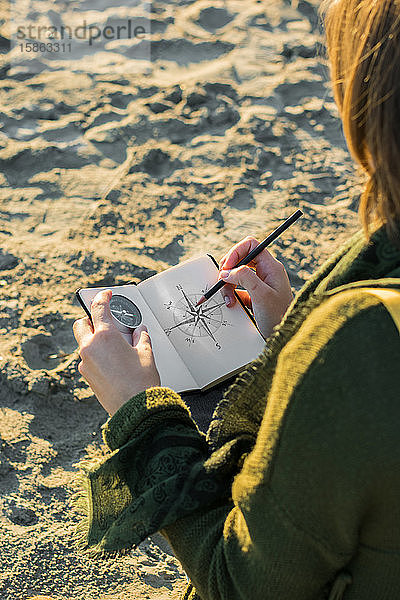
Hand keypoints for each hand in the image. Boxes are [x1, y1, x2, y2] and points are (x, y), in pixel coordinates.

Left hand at [73, 290, 160, 414]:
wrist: (135, 410)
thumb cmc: (141, 382)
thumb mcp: (145, 353)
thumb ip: (140, 337)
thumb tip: (138, 331)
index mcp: (105, 337)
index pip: (98, 308)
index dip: (102, 297)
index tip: (106, 294)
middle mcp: (90, 348)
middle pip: (81, 324)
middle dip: (91, 319)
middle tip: (106, 320)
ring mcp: (86, 364)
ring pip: (84, 343)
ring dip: (95, 339)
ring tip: (115, 344)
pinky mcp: (87, 377)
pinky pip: (88, 359)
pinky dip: (97, 355)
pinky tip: (113, 360)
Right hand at [218, 236, 292, 338]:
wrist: (284, 337)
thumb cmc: (278, 317)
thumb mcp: (261, 295)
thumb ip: (244, 278)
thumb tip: (227, 271)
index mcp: (271, 267)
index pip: (251, 245)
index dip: (236, 252)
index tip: (226, 267)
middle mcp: (266, 272)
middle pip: (241, 259)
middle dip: (228, 271)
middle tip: (223, 283)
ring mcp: (260, 283)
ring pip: (237, 274)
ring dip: (228, 285)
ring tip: (229, 300)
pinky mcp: (254, 295)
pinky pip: (237, 288)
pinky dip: (231, 295)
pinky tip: (233, 304)